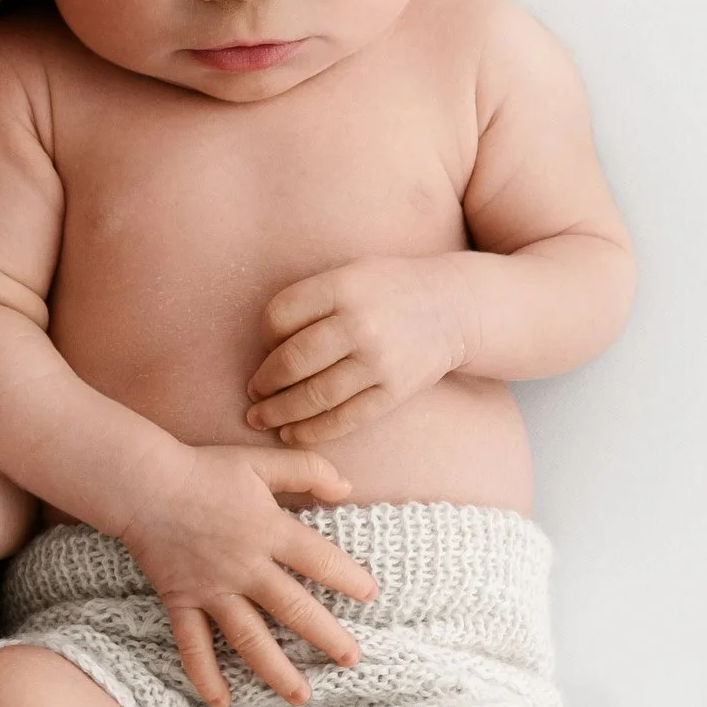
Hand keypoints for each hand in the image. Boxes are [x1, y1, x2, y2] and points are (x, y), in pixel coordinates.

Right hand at [119, 446, 377, 706]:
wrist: (143, 484)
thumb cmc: (204, 469)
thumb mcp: (260, 460)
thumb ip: (308, 470)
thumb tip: (347, 488)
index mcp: (268, 531)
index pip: (320, 560)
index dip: (349, 578)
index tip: (370, 596)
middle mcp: (244, 567)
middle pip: (294, 610)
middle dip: (326, 637)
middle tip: (352, 660)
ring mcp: (212, 589)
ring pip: (249, 638)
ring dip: (277, 670)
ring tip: (301, 696)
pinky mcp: (182, 601)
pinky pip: (193, 645)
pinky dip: (205, 675)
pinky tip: (222, 702)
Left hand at [243, 255, 466, 445]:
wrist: (454, 307)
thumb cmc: (389, 289)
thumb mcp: (349, 273)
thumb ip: (310, 300)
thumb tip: (264, 347)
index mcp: (342, 287)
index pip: (279, 317)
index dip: (263, 336)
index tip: (265, 347)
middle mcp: (360, 324)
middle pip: (291, 361)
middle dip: (264, 383)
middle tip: (253, 393)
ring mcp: (379, 361)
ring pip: (313, 396)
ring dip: (279, 413)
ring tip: (261, 419)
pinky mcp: (394, 391)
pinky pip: (344, 419)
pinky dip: (312, 431)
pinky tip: (292, 433)